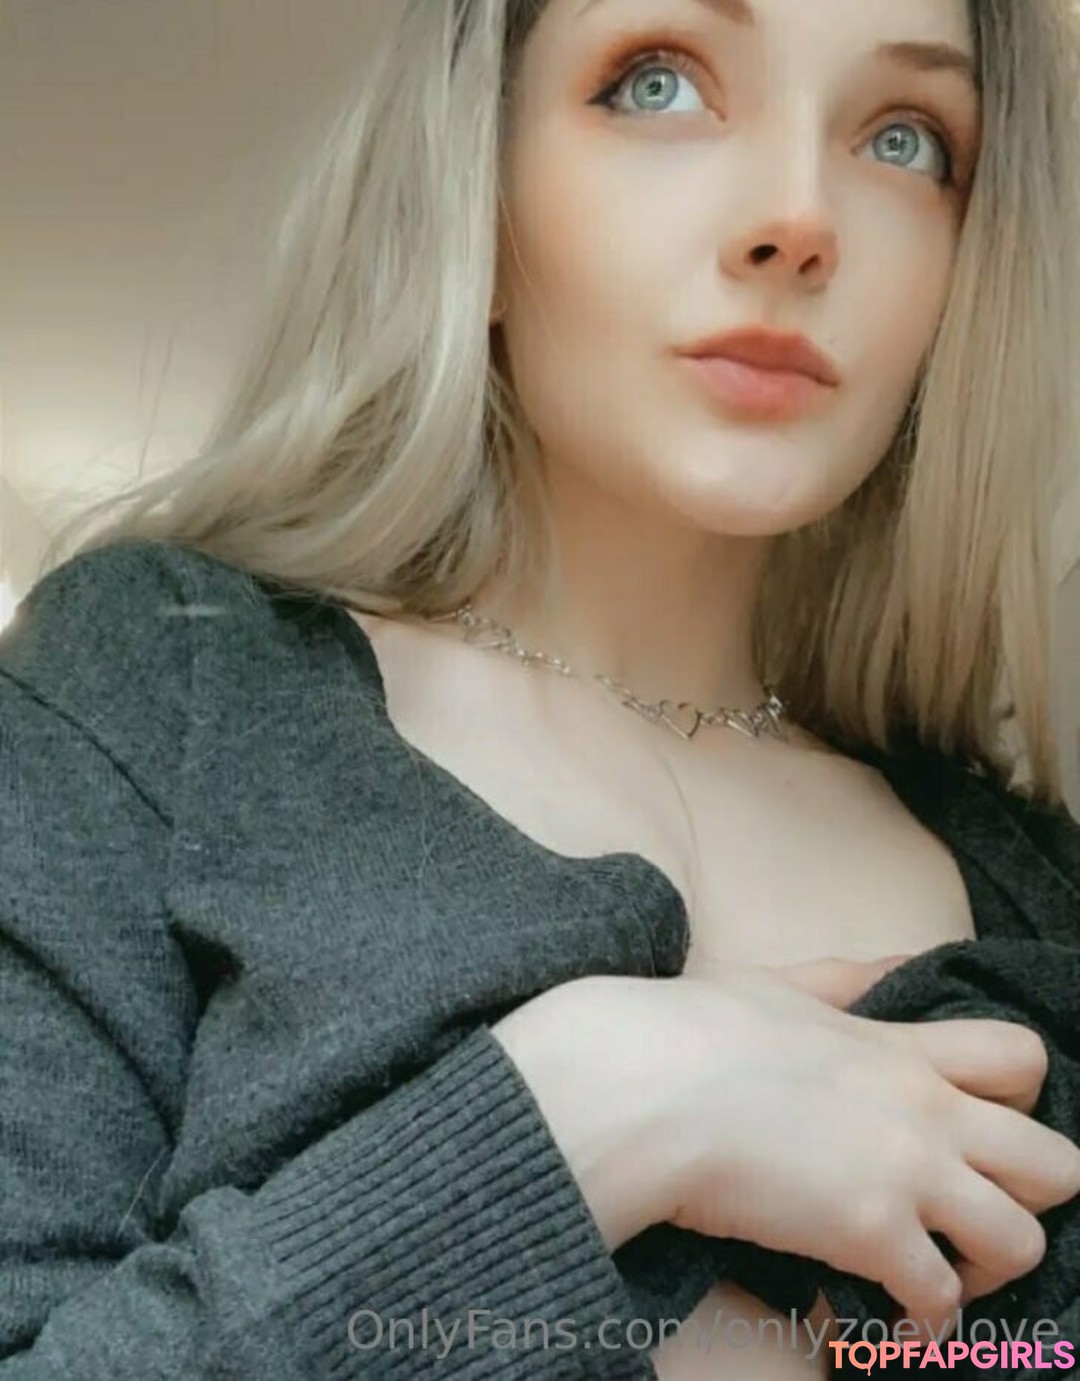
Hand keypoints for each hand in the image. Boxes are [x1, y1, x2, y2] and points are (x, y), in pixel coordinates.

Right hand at [493, 968, 1079, 1342]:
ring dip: (987, 1268)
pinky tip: (881, 1317)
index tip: (979, 1127)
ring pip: (1024, 1241)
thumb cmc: (695, 1028)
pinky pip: (940, 1301)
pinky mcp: (870, 1233)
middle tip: (972, 1210)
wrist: (646, 1084)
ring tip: (938, 1272)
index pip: (1020, 1059)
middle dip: (1028, 1196)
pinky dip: (920, 1320)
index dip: (1021, 1099)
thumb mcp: (781, 984)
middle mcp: (924, 1109)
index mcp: (900, 1047)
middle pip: (1057, 1163)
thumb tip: (893, 967)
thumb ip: (847, 979)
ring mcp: (905, 1172)